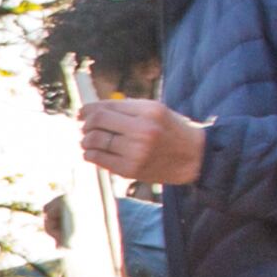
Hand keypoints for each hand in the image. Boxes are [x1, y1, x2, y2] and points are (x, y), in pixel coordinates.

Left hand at [76, 97, 205, 184]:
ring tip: (88, 140)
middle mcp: (142, 130)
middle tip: (85, 127)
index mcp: (149, 111)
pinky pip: (99, 159)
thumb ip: (128, 108)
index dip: (88, 109)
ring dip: (85, 140)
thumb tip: (94, 109)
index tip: (82, 112)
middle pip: (97, 122)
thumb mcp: (156, 111)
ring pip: (94, 141)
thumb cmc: (172, 131)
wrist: (194, 158)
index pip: (107, 107)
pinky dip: (90, 154)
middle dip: (86, 124)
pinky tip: (92, 152)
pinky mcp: (131, 169)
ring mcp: (136, 151)